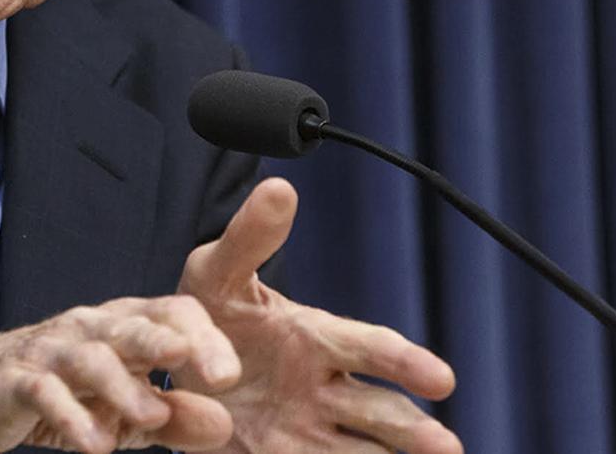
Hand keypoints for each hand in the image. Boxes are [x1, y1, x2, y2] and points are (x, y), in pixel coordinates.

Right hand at [0, 294, 243, 453]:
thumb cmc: (63, 394)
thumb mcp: (124, 412)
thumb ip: (174, 418)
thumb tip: (226, 427)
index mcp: (121, 325)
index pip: (169, 313)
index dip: (205, 337)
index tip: (232, 376)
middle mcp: (88, 328)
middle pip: (133, 326)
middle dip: (173, 345)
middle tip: (216, 374)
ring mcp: (49, 351)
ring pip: (90, 357)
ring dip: (124, 386)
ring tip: (153, 415)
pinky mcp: (14, 380)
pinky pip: (43, 392)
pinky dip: (70, 416)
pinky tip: (95, 444)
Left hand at [177, 178, 462, 453]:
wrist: (169, 365)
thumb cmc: (206, 311)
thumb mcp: (217, 271)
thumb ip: (249, 237)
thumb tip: (280, 189)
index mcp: (316, 337)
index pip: (370, 347)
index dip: (406, 362)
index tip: (441, 378)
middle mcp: (324, 386)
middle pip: (379, 409)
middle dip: (412, 428)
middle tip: (447, 446)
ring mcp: (307, 428)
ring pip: (362, 448)